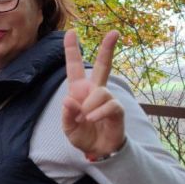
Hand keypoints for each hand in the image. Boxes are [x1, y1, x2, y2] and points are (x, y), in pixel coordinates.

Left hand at [61, 29, 125, 159]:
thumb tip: (69, 99)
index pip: (75, 67)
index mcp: (79, 90)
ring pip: (100, 92)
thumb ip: (67, 115)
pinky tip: (92, 119)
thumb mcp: (68, 127)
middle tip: (114, 33)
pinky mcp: (117, 109)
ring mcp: (107, 99)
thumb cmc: (83, 135)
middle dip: (108, 49)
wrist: (98, 151)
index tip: (70, 32)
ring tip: (85, 119)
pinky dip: (98, 113)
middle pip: (102, 66)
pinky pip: (109, 105)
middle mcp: (94, 90)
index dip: (72, 50)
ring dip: (89, 106)